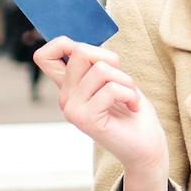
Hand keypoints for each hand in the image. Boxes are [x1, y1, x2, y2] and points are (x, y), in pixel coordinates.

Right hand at [34, 37, 167, 184]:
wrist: (146, 146)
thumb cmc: (132, 110)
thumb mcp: (114, 78)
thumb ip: (96, 63)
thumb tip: (82, 44)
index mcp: (70, 86)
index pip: (44, 56)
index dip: (62, 44)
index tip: (93, 57)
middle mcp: (65, 97)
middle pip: (80, 51)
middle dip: (111, 59)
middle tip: (122, 82)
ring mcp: (72, 109)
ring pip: (100, 69)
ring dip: (125, 80)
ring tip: (130, 97)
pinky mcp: (84, 119)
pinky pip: (110, 88)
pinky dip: (129, 94)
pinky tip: (133, 107)